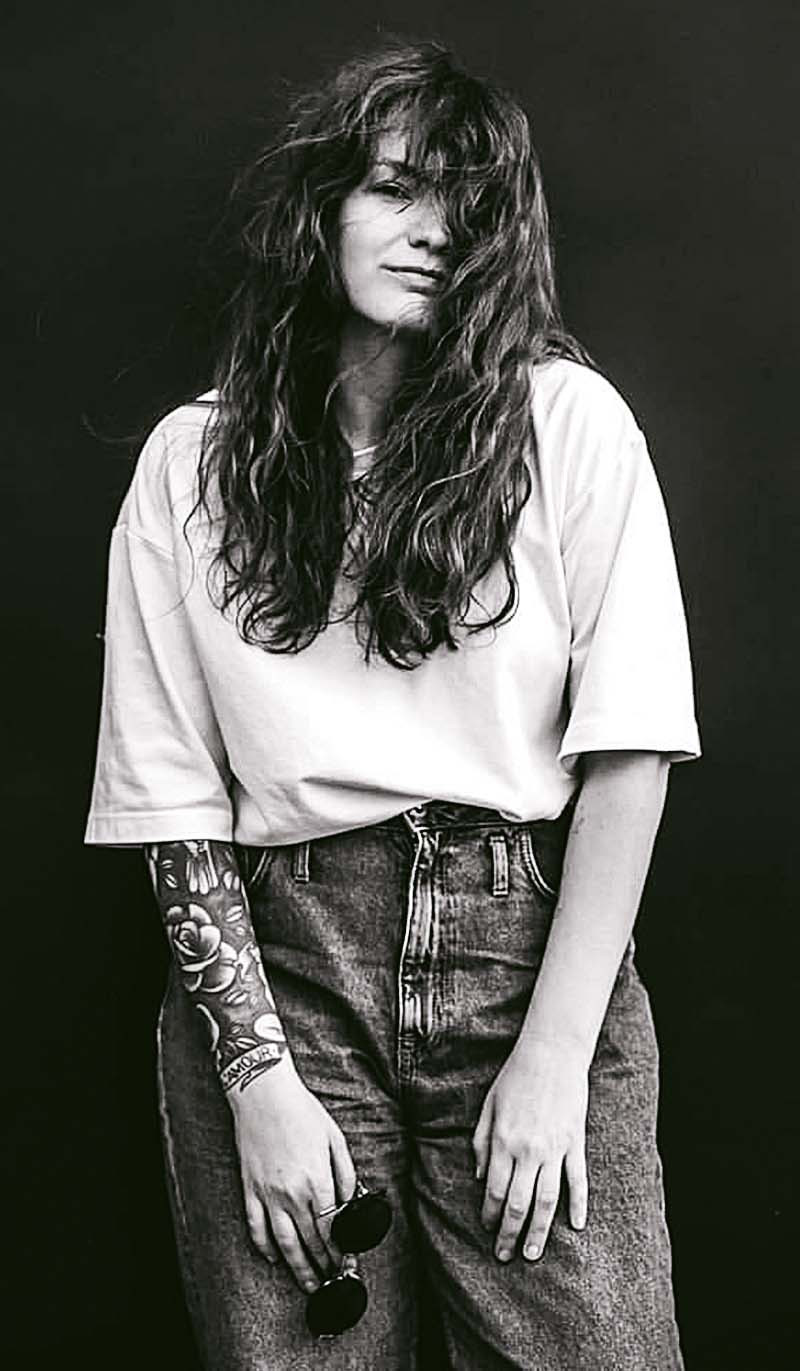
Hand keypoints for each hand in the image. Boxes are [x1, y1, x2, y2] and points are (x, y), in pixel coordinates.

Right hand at [228, 1059, 356, 1290]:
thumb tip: (352, 1204)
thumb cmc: (302, 1112)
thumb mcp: (335, 1138)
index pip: (332, 1229)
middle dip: (324, 1265)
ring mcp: (267, 1193)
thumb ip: (346, 1174)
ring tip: (309, 1285)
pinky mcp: (249, 1189)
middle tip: (333, 1281)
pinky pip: (255, 1227)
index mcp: (317, 1180)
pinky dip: (264, 1248)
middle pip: (311, 1241)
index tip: (347, 1265)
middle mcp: (292, 1193)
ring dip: (298, 1268)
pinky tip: (274, 1259)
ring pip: (284, 1243)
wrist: (263, 1094)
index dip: (341, 1252)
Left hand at [472, 1039, 588, 1263]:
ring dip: (540, 1230)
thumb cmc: (515, 1076)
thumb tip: (482, 1178)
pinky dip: (578, 1205)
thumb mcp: (489, 1106)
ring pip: (547, 1200)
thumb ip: (481, 1143)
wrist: (552, 1052)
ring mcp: (556, 1149)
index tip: (488, 1230)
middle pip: (519, 1204)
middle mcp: (530, 1150)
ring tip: (534, 1253)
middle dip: (510, 1234)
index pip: (496, 1191)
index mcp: (504, 1141)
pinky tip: (576, 1226)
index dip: (491, 1216)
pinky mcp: (576, 1143)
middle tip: (505, 1256)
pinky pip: (578, 1180)